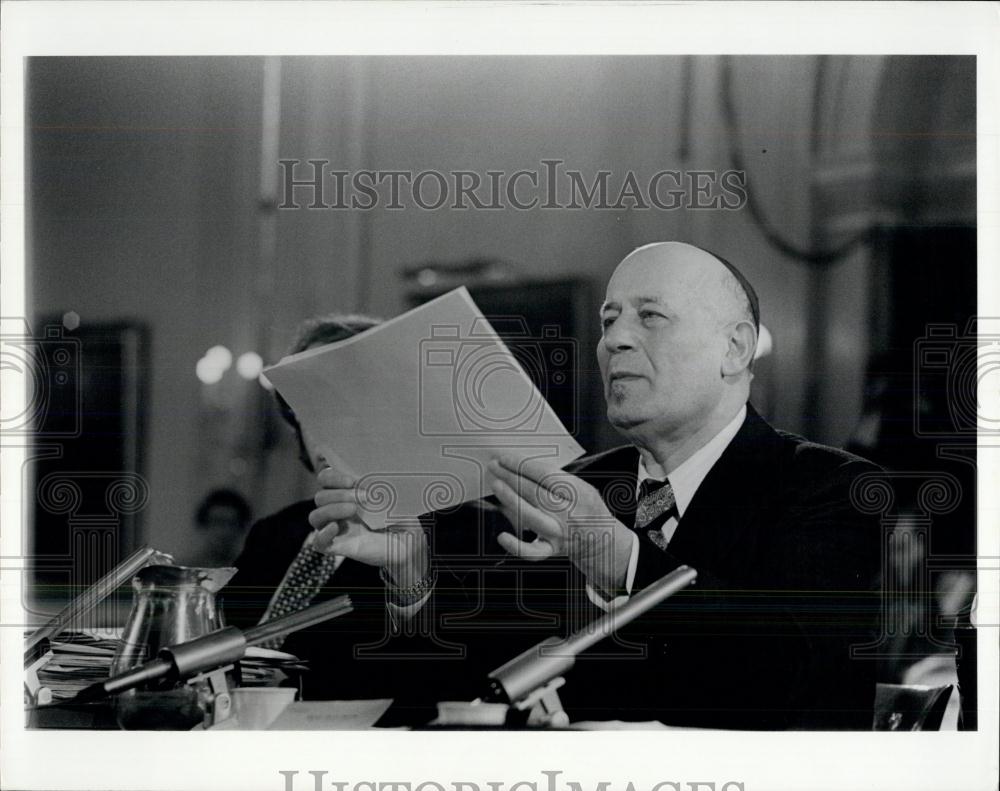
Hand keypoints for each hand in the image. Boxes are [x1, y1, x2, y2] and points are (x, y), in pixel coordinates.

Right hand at [309, 468, 428, 588]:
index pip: (325, 479)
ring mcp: (336, 529)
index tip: (353, 480)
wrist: (409, 541)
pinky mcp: (338, 547)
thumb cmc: (399, 515)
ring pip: (315, 517)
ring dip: (332, 509)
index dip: (333, 477)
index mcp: (346, 493)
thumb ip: (378, 481)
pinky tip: (335, 528)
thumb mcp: (391, 494)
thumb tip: (375, 467)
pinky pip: (318, 543)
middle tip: (365, 496)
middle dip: (340, 494)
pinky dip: (322, 534)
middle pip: (320, 497)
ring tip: (354, 510)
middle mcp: (337, 510)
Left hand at [486, 455, 632, 593]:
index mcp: (579, 493)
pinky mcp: (551, 549)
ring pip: (531, 516)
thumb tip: (523, 466)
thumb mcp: (583, 488)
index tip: (506, 457)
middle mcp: (569, 513)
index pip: (547, 475)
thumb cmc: (587, 509)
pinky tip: (502, 536)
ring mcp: (559, 533)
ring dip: (510, 499)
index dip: (523, 465)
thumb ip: (559, 479)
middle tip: (495, 465)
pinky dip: (516, 546)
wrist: (602, 541)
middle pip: (535, 492)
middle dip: (511, 476)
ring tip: (496, 484)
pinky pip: (532, 551)